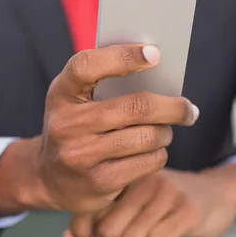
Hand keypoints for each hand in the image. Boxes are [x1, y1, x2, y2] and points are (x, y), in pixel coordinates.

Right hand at [0, 45, 198, 218]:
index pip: (87, 66)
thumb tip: (156, 65)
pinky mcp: (98, 182)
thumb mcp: (74, 101)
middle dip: (171, 107)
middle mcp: (67, 124)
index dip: (122, 57)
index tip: (155, 54)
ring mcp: (81, 155)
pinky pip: (148, 162)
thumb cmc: (74, 128)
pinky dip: (158, 155)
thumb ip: (102, 82)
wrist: (48, 179)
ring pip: (147, 137)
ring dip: (165, 133)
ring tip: (163, 132)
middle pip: (135, 107)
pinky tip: (151, 152)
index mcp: (61, 94)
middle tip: (187, 109)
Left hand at [64, 165, 235, 236]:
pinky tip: (169, 233)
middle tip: (134, 231)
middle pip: (108, 230)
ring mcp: (165, 192)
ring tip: (153, 229)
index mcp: (123, 172)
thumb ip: (100, 216)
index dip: (85, 230)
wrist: (217, 191)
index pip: (90, 207)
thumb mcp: (131, 200)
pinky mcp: (186, 209)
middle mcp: (140, 178)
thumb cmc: (165, 198)